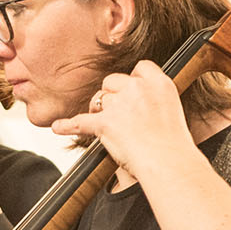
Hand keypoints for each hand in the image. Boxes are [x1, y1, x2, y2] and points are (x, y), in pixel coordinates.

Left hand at [51, 60, 193, 180]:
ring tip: (106, 127)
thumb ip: (154, 100)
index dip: (132, 79)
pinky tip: (58, 127)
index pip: (141, 67)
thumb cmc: (172, 144)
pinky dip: (67, 126)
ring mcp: (120, 105)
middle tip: (116, 113)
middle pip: (113, 80)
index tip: (131, 91)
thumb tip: (139, 104)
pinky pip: (80, 121)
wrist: (168, 161)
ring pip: (98, 99)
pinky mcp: (105, 123)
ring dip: (98, 111)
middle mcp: (138, 88)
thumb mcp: (171, 110)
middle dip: (111, 95)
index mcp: (159, 83)